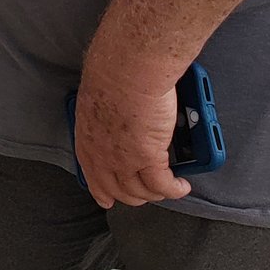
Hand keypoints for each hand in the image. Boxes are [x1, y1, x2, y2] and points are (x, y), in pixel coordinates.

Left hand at [72, 57, 191, 209]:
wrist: (127, 70)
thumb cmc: (113, 75)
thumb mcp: (96, 102)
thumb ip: (104, 119)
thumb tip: (115, 120)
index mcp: (87, 140)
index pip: (92, 176)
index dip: (102, 191)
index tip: (107, 199)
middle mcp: (102, 155)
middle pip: (118, 190)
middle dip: (134, 196)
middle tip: (147, 192)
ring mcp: (124, 160)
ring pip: (141, 192)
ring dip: (156, 194)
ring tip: (168, 187)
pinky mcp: (148, 158)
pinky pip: (163, 186)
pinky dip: (175, 189)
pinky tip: (182, 186)